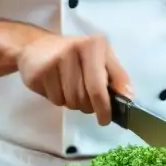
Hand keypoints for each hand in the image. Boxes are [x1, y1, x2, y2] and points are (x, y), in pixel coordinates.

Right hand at [17, 34, 131, 125]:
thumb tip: (129, 97)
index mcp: (94, 46)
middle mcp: (74, 50)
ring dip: (72, 103)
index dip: (104, 108)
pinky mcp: (38, 73)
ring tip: (70, 89)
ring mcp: (53, 61)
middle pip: (84, 98)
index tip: (105, 120)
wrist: (36, 46)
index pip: (99, 87)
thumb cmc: (76, 54)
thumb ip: (117, 76)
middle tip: (86, 100)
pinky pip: (54, 100)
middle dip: (87, 106)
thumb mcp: (101, 58)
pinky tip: (55, 85)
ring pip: (69, 102)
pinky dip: (58, 99)